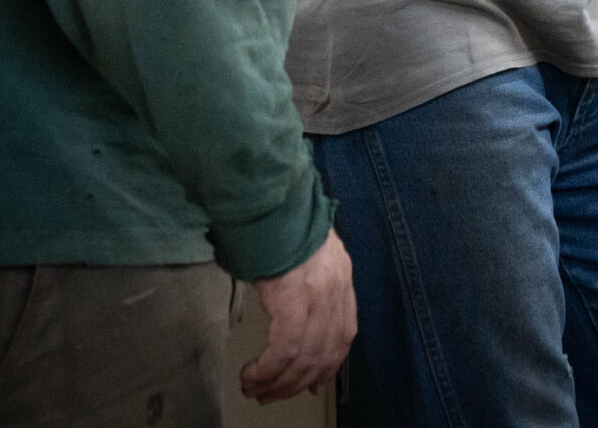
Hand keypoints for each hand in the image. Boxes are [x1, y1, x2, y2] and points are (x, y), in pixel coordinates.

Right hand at [242, 230, 357, 401]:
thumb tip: (296, 308)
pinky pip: (284, 351)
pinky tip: (252, 375)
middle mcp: (336, 291)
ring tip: (256, 390)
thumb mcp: (309, 251)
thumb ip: (311, 279)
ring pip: (303, 359)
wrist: (275, 200)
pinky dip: (267, 370)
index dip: (328, 365)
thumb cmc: (283, 222)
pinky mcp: (294, 302)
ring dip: (277, 383)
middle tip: (272, 396)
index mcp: (341, 278)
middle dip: (296, 383)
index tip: (314, 384)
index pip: (345, 335)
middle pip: (323, 354)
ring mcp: (318, 298)